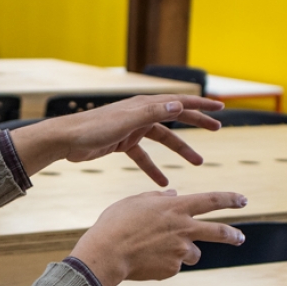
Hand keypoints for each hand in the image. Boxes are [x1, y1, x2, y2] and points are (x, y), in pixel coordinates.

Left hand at [9, 95, 224, 185]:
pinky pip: (143, 156)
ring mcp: (131, 128)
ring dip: (179, 150)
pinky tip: (163, 183)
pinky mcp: (122, 143)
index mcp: (143, 104)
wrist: (66, 140)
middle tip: (218, 128)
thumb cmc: (93, 128)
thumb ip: (152, 112)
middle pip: (175, 117)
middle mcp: (140, 113)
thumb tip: (178, 104)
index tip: (221, 107)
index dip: (200, 104)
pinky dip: (153, 168)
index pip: (178, 102)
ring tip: (198, 162)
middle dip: (197, 122)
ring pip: (162, 139)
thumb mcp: (126, 121)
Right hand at [68, 190, 247, 285]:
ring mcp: (180, 251)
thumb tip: (173, 193)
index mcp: (177, 208)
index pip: (212, 200)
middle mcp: (184, 229)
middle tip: (240, 237)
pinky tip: (147, 259)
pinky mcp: (173, 269)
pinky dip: (164, 263)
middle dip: (233, 235)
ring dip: (183, 252)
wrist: (107, 253)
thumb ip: (158, 197)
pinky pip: (174, 266)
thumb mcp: (136, 201)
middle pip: (219, 232)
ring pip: (193, 254)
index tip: (242, 200)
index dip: (230, 199)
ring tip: (158, 250)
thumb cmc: (117, 223)